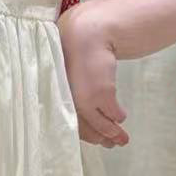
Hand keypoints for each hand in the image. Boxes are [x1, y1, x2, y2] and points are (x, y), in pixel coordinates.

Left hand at [58, 1, 128, 147]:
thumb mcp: (66, 67)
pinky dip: (118, 117)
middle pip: (82, 126)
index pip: (64, 120)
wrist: (89, 30)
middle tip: (111, 144)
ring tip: (122, 139)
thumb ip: (69, 86)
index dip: (81, 132)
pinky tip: (121, 117)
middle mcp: (66, 99)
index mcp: (53, 93)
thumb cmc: (76, 46)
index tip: (94, 139)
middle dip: (99, 137)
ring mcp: (83, 98)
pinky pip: (112, 113)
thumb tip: (79, 107)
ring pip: (99, 123)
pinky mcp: (101, 94)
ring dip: (113, 133)